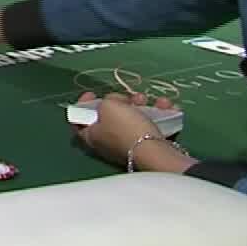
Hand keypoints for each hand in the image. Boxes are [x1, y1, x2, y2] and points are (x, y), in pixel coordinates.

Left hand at [71, 93, 193, 170]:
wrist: (155, 153)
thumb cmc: (126, 128)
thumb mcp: (109, 106)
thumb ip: (108, 100)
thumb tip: (115, 101)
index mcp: (92, 135)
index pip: (79, 120)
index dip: (83, 105)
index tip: (92, 93)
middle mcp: (108, 142)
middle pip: (111, 117)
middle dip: (123, 102)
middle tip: (131, 97)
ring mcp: (130, 146)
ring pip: (135, 119)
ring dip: (145, 106)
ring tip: (153, 101)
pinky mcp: (150, 147)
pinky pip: (153, 126)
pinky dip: (161, 114)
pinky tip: (168, 107)